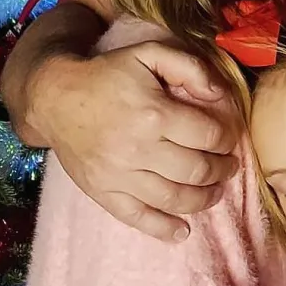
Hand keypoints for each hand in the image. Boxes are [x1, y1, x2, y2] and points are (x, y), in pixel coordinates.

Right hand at [28, 41, 238, 240]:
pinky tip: (182, 231)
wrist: (54, 97)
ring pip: (175, 199)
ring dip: (205, 199)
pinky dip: (164, 229)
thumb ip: (189, 67)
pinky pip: (138, 218)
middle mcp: (139, 149)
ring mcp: (120, 176)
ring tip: (215, 190)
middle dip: (222, 170)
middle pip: (197, 171)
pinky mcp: (103, 192)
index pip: (208, 136)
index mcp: (155, 114)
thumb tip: (219, 93)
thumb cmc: (107, 74)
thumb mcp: (148, 54)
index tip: (230, 138)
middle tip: (229, 165)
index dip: (228, 139)